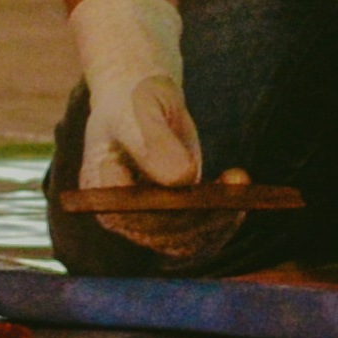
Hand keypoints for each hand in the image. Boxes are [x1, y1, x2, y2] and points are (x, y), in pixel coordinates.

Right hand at [70, 0, 227, 257]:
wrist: (144, 100)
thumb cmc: (133, 100)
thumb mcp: (140, 111)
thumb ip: (154, 143)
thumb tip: (182, 179)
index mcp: (99, 187)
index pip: (128, 212)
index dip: (159, 209)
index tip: (192, 184)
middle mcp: (121, 212)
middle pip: (161, 231)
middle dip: (199, 213)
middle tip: (232, 187)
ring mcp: (149, 218)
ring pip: (185, 237)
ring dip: (218, 217)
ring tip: (239, 182)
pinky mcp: (175, 216)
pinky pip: (201, 230)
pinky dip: (224, 215)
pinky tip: (238, 186)